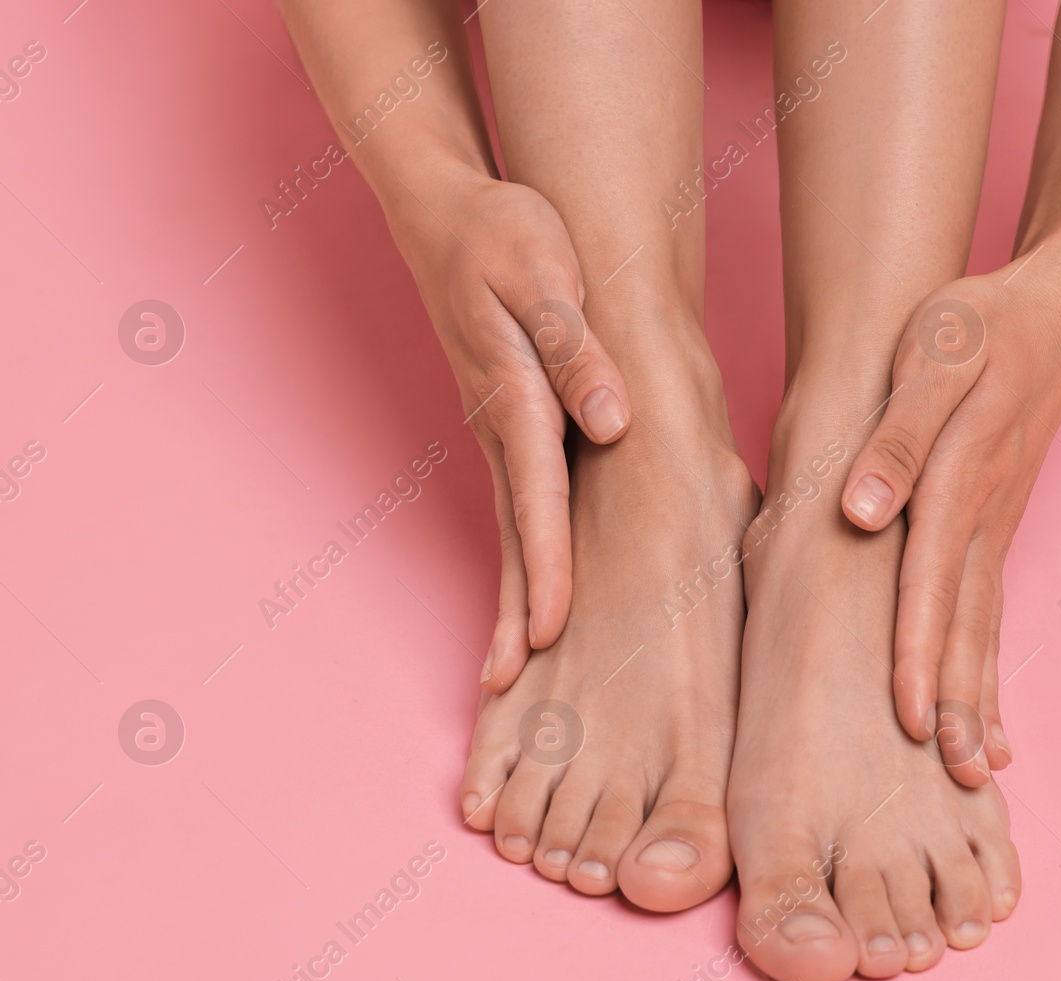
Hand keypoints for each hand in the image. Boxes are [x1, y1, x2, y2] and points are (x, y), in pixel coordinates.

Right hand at [388, 163, 632, 691]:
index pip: (538, 499)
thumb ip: (575, 349)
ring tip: (507, 671)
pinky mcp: (506, 424)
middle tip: (505, 689)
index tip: (551, 632)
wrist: (451, 210)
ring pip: (511, 527)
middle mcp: (499, 427)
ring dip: (511, 596)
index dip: (549, 568)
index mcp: (514, 397)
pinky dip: (521, 556)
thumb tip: (609, 421)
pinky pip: (517, 503)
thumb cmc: (504, 236)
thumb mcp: (546, 275)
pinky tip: (530, 590)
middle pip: (514, 535)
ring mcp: (497, 430)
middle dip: (513, 612)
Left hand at [841, 261, 1060, 785]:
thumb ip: (898, 432)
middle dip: (962, 703)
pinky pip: (994, 607)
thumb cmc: (981, 324)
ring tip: (981, 771)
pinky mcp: (998, 523)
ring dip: (984, 697)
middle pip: (968, 624)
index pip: (931, 581)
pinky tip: (995, 713)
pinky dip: (993, 665)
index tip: (912, 719)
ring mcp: (998, 524)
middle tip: (958, 783)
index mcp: (961, 477)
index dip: (919, 651)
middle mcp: (985, 515)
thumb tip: (863, 510)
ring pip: (987, 625)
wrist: (1058, 303)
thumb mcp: (932, 354)